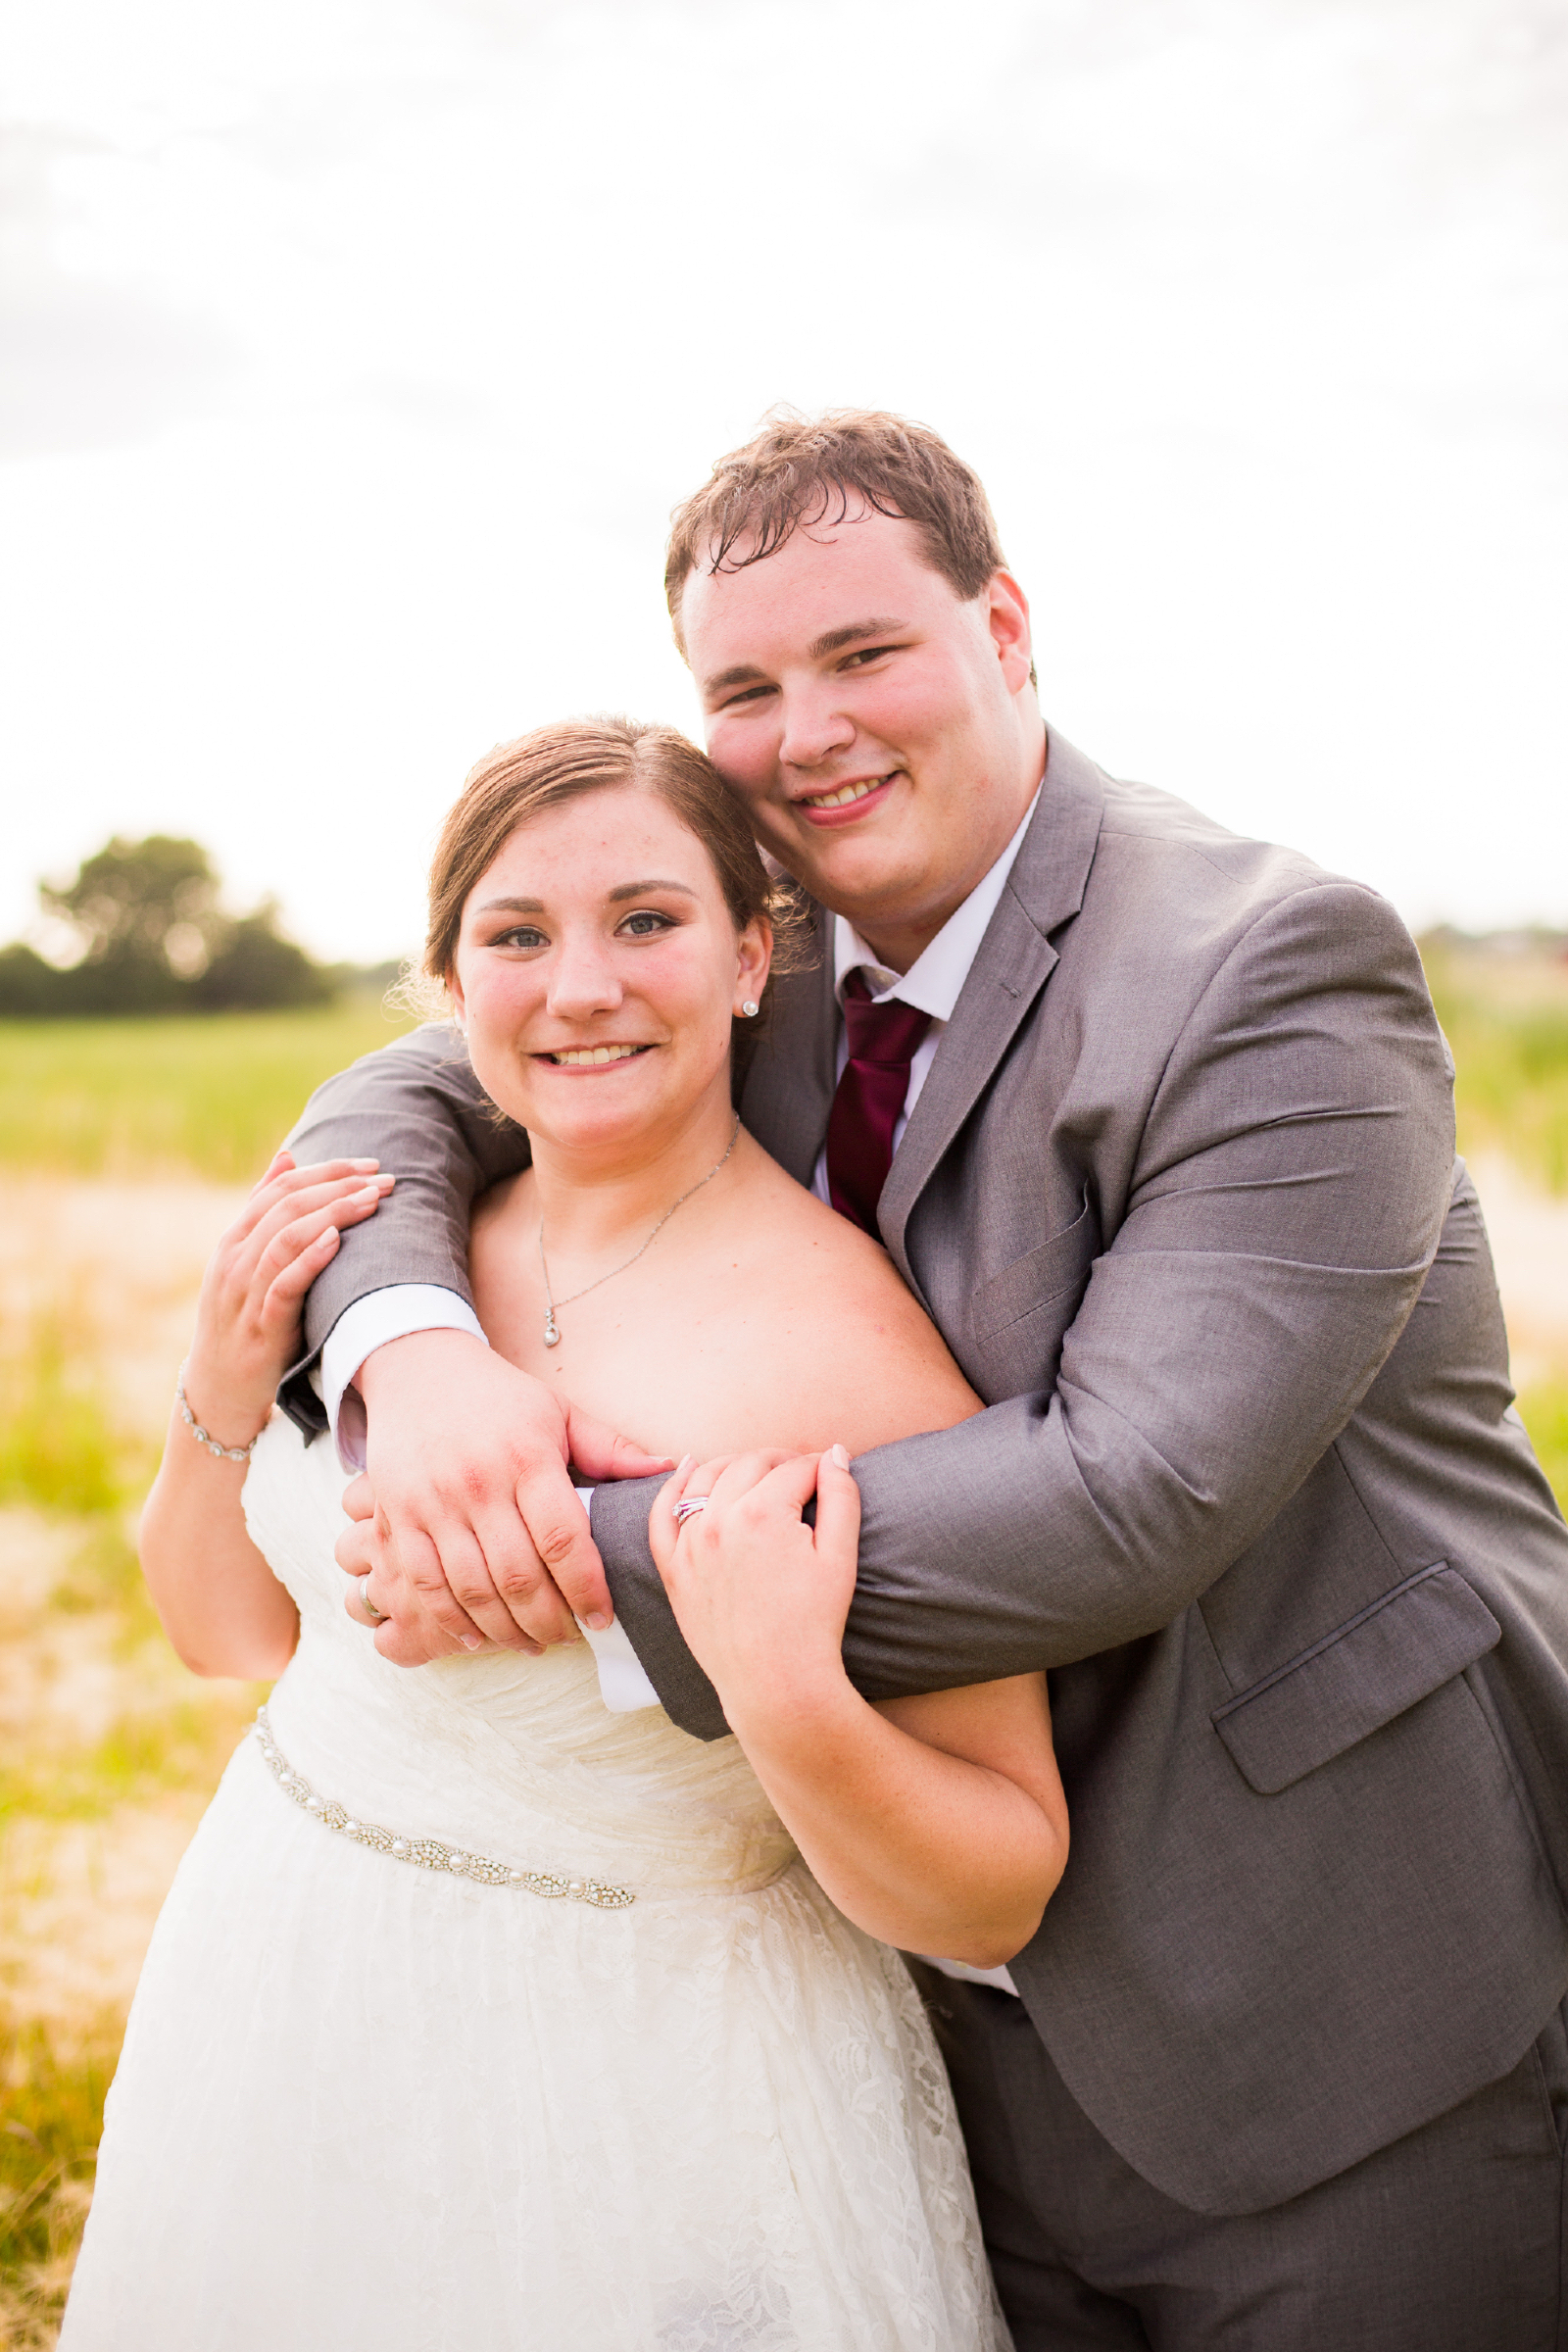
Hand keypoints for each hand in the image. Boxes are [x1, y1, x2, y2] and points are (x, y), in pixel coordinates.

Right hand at [183, 1151, 392, 1446]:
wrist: (217, 1388)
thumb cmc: (243, 1319)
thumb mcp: (248, 1261)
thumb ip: (265, 1212)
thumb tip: (287, 1156)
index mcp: (234, 1239)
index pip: (280, 1187)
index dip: (326, 1170)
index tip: (370, 1164)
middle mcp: (234, 1259)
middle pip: (287, 1205)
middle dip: (340, 1187)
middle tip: (385, 1180)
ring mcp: (244, 1292)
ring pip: (285, 1237)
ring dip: (334, 1214)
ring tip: (373, 1201)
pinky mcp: (259, 1326)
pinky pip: (283, 1285)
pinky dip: (310, 1258)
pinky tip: (337, 1241)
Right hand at [338, 1331, 673, 1664]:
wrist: (418, 1369)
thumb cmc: (501, 1398)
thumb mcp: (560, 1411)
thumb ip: (613, 1449)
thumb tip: (675, 1471)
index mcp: (527, 1457)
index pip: (564, 1540)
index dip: (587, 1588)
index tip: (603, 1617)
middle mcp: (478, 1483)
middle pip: (519, 1576)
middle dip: (550, 1621)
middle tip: (571, 1638)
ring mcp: (432, 1504)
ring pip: (472, 1590)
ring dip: (506, 1630)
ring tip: (533, 1643)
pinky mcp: (397, 1518)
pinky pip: (424, 1585)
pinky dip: (452, 1622)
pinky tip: (479, 1639)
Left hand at [648, 1446, 859, 1722]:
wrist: (775, 1683)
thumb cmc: (813, 1624)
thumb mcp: (840, 1557)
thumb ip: (841, 1497)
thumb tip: (835, 1454)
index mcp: (764, 1514)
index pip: (794, 1469)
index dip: (819, 1468)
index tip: (830, 1475)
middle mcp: (719, 1521)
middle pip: (750, 1465)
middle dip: (780, 1462)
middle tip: (800, 1474)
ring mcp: (690, 1545)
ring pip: (706, 1478)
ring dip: (733, 1465)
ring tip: (757, 1471)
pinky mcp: (673, 1569)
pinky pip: (662, 1514)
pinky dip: (672, 1486)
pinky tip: (686, 1468)